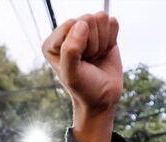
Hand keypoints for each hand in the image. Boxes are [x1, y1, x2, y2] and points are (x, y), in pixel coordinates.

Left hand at [42, 12, 121, 141]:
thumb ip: (71, 49)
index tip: (80, 63)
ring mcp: (86, 31)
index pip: (71, 24)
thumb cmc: (84, 88)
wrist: (102, 98)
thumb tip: (82, 23)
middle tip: (89, 61)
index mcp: (53, 42)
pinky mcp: (103, 32)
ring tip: (95, 58)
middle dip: (92, 44)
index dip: (80, 45)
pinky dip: (112, 39)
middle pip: (87, 19)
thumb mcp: (72, 73)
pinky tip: (104, 52)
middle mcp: (68, 33)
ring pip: (101, 19)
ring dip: (102, 42)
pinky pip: (113, 22)